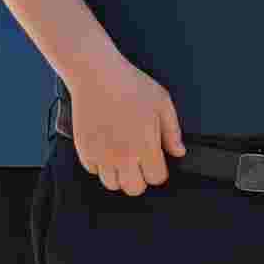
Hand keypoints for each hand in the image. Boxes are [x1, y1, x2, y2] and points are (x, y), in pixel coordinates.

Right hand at [60, 45, 182, 195]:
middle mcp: (123, 156)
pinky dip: (99, 164)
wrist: (96, 74)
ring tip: (121, 157)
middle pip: (134, 188)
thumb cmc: (130, 85)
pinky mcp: (84, 150)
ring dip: (119, 174)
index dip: (158, 170)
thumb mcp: (162, 103)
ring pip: (112, 184)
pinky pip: (93, 171)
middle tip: (139, 162)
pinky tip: (105, 148)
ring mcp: (101, 155)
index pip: (156, 178)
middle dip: (140, 178)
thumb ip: (173, 131)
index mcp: (146, 146)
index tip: (155, 160)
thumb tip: (179, 152)